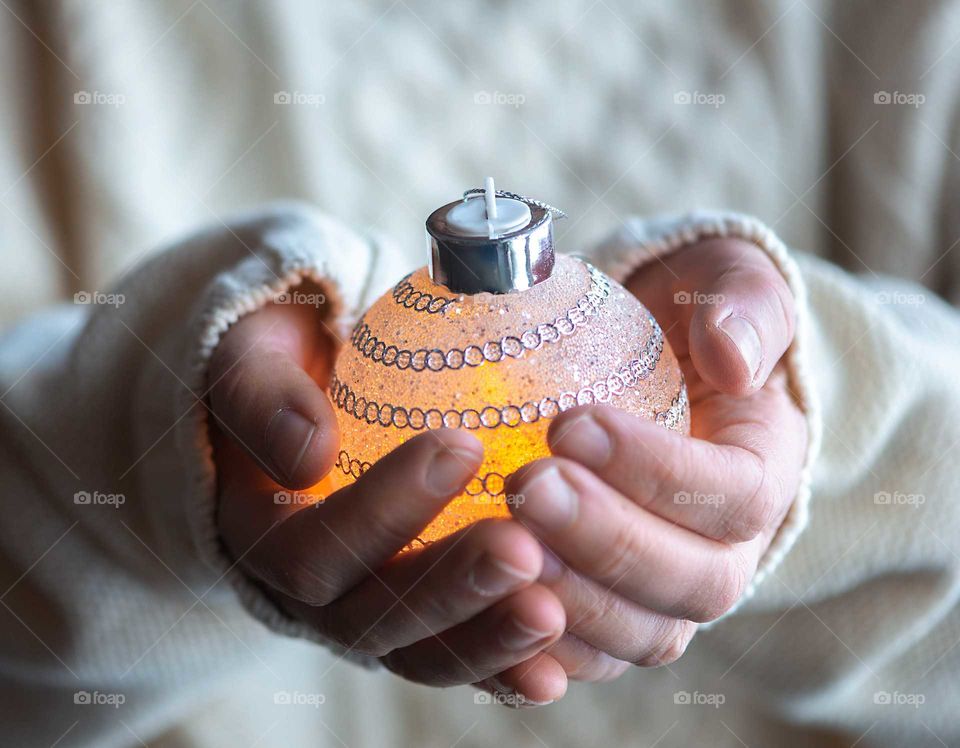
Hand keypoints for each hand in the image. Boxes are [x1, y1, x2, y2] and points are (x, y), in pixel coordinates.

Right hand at [208, 290, 563, 691]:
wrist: (310, 406)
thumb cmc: (284, 369)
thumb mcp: (251, 360)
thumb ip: (263, 397)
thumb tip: (308, 454)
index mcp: (261, 534)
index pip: (312, 547)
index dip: (382, 509)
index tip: (460, 446)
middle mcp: (311, 594)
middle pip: (371, 617)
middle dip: (449, 587)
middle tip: (522, 550)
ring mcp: (367, 615)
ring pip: (418, 652)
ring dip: (484, 640)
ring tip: (551, 614)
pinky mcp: (416, 626)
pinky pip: (455, 659)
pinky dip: (503, 671)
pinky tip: (554, 672)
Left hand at [496, 238, 806, 693]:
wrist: (659, 370)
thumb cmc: (686, 320)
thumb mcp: (725, 285)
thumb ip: (742, 307)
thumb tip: (731, 354)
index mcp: (765, 473)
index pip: (734, 494)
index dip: (658, 471)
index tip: (571, 424)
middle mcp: (730, 550)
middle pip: (693, 581)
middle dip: (607, 540)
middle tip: (527, 485)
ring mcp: (671, 594)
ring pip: (642, 632)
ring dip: (571, 596)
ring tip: (499, 539)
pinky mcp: (617, 615)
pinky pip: (589, 653)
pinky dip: (539, 646)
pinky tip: (481, 600)